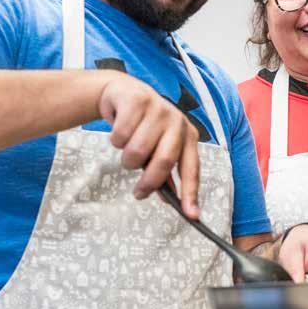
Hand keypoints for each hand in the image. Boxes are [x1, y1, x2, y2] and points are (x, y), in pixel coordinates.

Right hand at [98, 73, 200, 217]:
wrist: (122, 93)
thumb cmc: (143, 127)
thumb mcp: (157, 148)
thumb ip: (164, 172)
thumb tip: (169, 200)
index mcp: (188, 136)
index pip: (192, 169)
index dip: (192, 193)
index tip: (192, 215)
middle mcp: (178, 121)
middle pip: (164, 161)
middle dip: (149, 182)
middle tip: (139, 193)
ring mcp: (159, 108)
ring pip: (137, 151)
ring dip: (127, 159)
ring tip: (128, 151)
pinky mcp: (137, 101)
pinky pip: (120, 136)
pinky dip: (115, 140)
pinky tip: (119, 130)